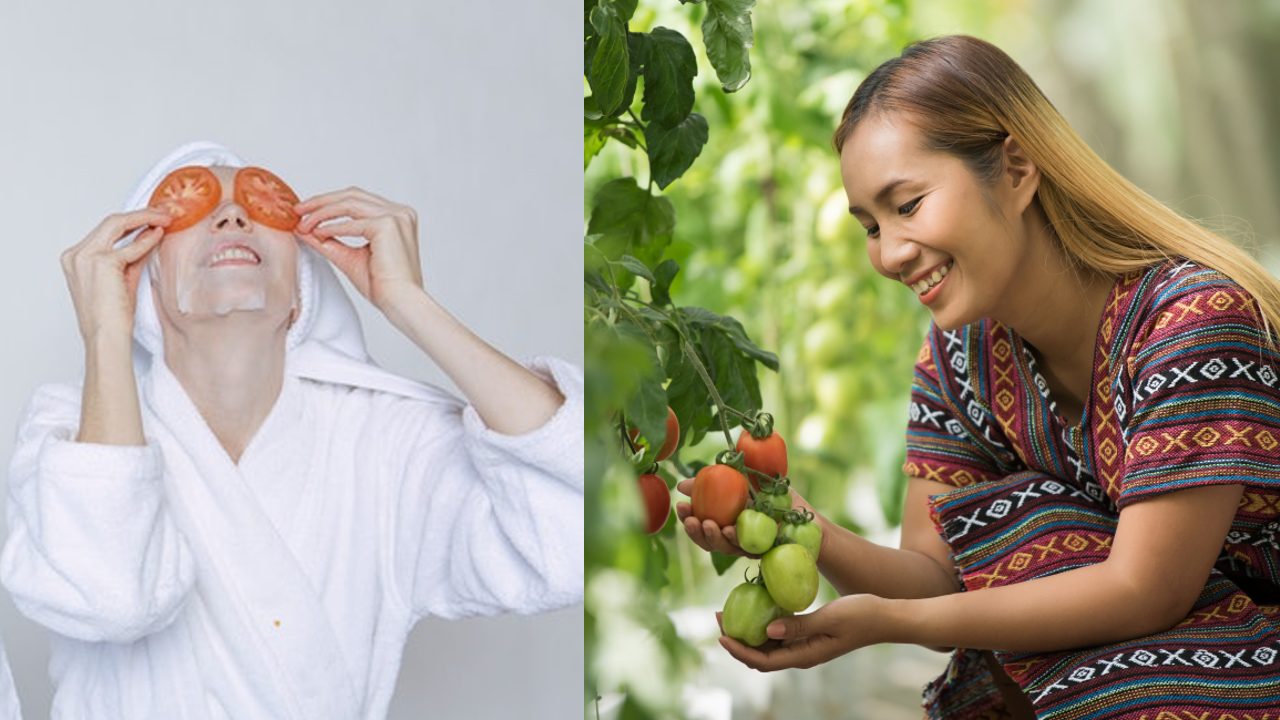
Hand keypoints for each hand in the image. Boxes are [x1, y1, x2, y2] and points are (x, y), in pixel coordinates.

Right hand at [61, 209, 170, 341]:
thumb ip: (132, 257)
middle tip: (163, 212)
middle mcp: (76, 254)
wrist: (106, 336)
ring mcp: (86, 256)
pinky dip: (147, 240)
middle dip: (140, 215)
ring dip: (144, 218)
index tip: (150, 219)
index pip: (105, 231)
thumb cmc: (111, 316)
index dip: (131, 222)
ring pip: (117, 224)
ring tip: (165, 217)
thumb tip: (149, 238)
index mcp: (75, 258)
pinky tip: (160, 234)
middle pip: (110, 222)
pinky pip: (131, 247)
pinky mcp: (102, 262)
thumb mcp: (122, 278)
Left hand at [293, 187, 423, 312]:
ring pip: (350, 203)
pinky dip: (332, 226)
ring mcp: (396, 216)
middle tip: (298, 210)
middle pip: (352, 195)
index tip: (306, 212)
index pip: (358, 200)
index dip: (329, 203)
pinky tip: (317, 233)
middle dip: (322, 201)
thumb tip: (304, 230)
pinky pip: (352, 222)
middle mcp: (400, 212)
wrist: (401, 302)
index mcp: (396, 217)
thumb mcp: (349, 257)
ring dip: (322, 212)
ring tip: (304, 223)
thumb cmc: (384, 286)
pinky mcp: (388, 225)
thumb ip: (329, 241)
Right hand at [675, 477, 817, 556]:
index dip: (687, 518)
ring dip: (711, 537)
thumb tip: (680, 485)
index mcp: (725, 522)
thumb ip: (715, 481)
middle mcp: (733, 538)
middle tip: (689, 519)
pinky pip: (743, 548)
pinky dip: (733, 539)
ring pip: (722, 547)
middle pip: (707, 541)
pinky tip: (727, 529)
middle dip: (694, 531)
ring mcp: (746, 547)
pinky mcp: (761, 553)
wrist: (804, 513)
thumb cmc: (774, 496)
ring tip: (707, 523)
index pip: (700, 525)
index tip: (680, 506)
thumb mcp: (744, 480)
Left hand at [718, 594, 887, 670]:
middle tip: (717, 614)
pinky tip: (756, 603)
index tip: (720, 634)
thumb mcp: (830, 617)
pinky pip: (779, 633)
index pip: (762, 661)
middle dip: (736, 639)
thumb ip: (799, 625)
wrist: (887, 617)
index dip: (738, 650)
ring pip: (767, 644)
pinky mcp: (809, 634)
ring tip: (729, 608)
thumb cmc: (862, 615)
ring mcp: (805, 645)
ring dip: (747, 629)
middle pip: (760, 655)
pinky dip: (763, 622)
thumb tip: (766, 629)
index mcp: (805, 656)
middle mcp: (801, 655)